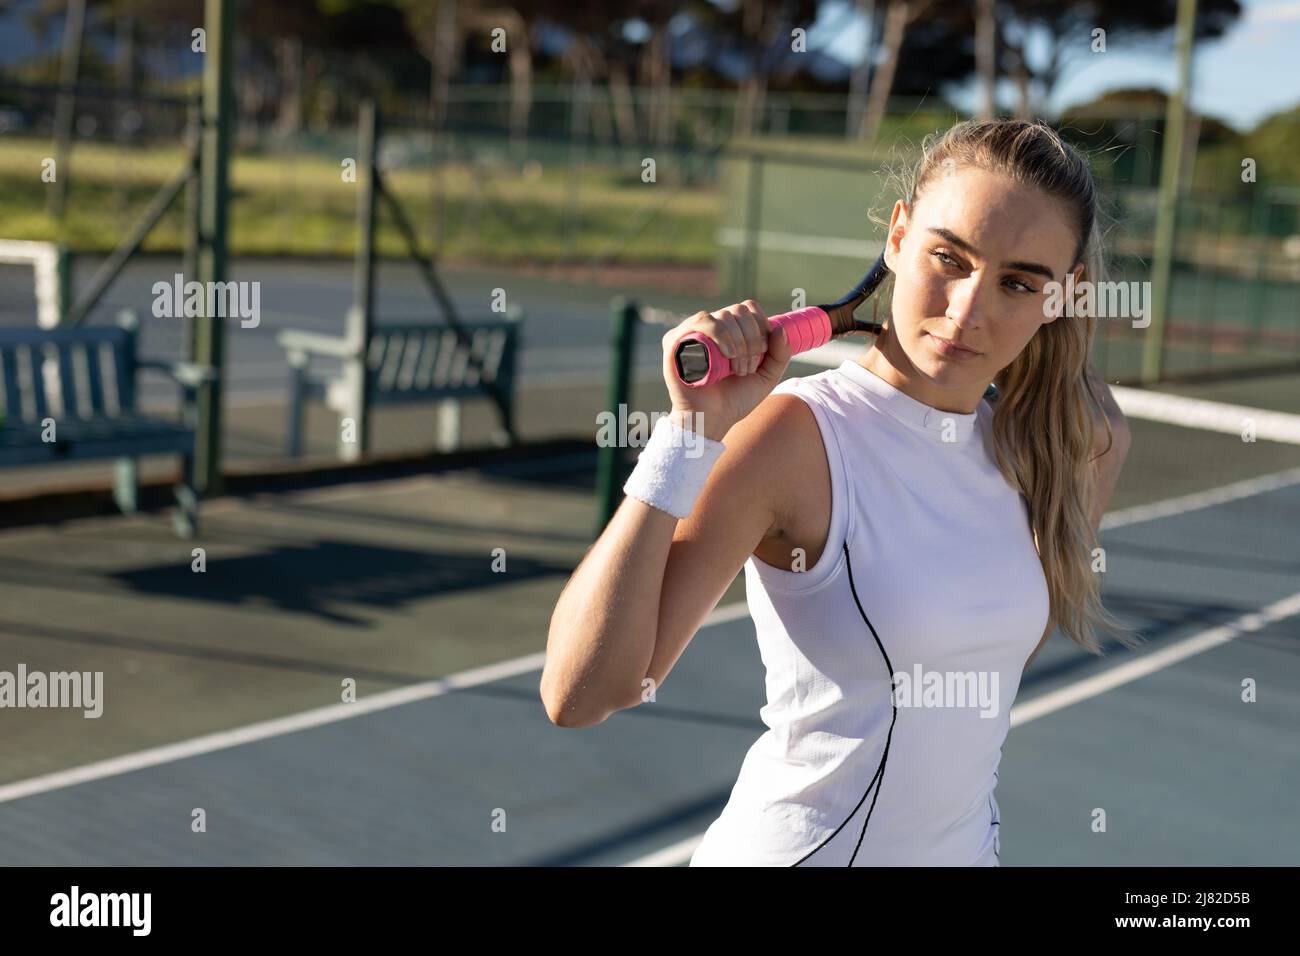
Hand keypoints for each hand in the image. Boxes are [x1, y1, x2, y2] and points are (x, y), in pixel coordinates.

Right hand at [662, 299, 793, 441]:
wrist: (712, 419)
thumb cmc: (735, 399)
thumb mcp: (766, 377)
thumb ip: (780, 354)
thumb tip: (780, 329)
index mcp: (728, 331)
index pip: (748, 309)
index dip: (761, 326)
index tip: (763, 353)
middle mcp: (709, 327)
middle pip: (739, 310)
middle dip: (752, 339)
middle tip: (749, 368)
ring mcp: (691, 332)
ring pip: (723, 316)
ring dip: (739, 341)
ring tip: (738, 368)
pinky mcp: (676, 341)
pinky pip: (702, 321)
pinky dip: (720, 334)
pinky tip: (727, 355)